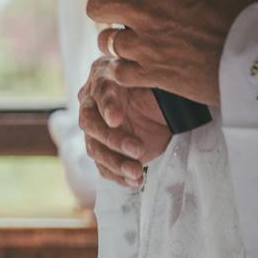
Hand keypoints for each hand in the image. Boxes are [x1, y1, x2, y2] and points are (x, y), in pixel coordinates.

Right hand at [78, 54, 170, 187]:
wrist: (166, 106)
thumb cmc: (155, 87)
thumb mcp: (151, 77)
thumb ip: (141, 77)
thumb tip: (133, 77)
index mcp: (102, 81)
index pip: (99, 94)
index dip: (107, 107)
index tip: (117, 120)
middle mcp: (92, 106)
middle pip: (90, 125)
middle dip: (112, 140)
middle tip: (136, 150)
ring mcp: (97, 130)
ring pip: (95, 149)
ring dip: (115, 162)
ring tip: (136, 172)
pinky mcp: (106, 150)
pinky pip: (104, 166)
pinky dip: (118, 175)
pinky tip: (134, 180)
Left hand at [79, 0, 257, 107]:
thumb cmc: (246, 16)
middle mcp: (148, 13)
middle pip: (96, 7)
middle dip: (98, 8)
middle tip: (111, 12)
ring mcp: (147, 45)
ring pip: (104, 40)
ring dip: (112, 41)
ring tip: (128, 42)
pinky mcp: (152, 74)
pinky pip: (118, 71)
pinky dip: (122, 70)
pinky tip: (134, 67)